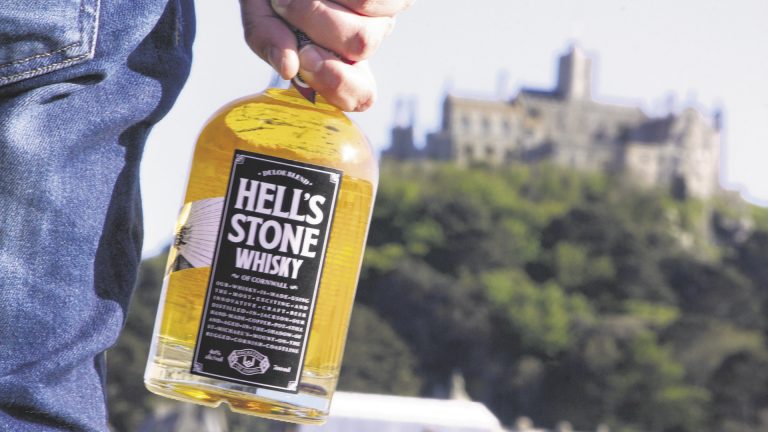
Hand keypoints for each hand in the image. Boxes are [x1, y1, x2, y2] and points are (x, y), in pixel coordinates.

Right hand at [239, 0, 412, 111]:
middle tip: (286, 5)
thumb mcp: (260, 10)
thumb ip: (265, 38)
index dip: (337, 85)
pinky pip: (374, 2)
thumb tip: (288, 68)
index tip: (304, 59)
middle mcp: (366, 40)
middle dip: (315, 23)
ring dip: (320, 4)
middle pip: (360, 48)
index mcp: (338, 61)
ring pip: (369, 28)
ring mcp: (385, 15)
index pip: (359, 96)